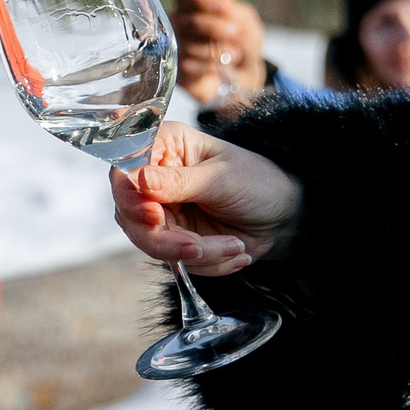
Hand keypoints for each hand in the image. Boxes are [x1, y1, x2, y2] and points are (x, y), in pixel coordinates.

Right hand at [111, 121, 300, 275]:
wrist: (285, 214)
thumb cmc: (257, 181)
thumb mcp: (221, 179)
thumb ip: (180, 182)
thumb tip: (140, 178)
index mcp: (165, 147)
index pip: (125, 170)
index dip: (131, 197)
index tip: (153, 216)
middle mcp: (156, 179)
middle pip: (131, 215)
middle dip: (165, 239)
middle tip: (196, 247)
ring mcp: (163, 211)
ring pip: (152, 244)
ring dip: (196, 254)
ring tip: (235, 247)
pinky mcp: (175, 238)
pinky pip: (176, 261)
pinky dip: (209, 262)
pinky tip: (237, 251)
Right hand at [171, 0, 268, 104]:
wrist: (246, 76)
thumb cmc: (242, 42)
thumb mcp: (246, 21)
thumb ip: (231, 5)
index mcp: (193, 7)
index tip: (223, 8)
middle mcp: (179, 25)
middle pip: (186, 20)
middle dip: (214, 27)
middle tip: (235, 32)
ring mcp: (176, 49)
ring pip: (187, 45)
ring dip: (216, 50)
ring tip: (235, 54)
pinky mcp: (177, 71)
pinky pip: (187, 66)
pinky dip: (209, 66)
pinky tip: (221, 68)